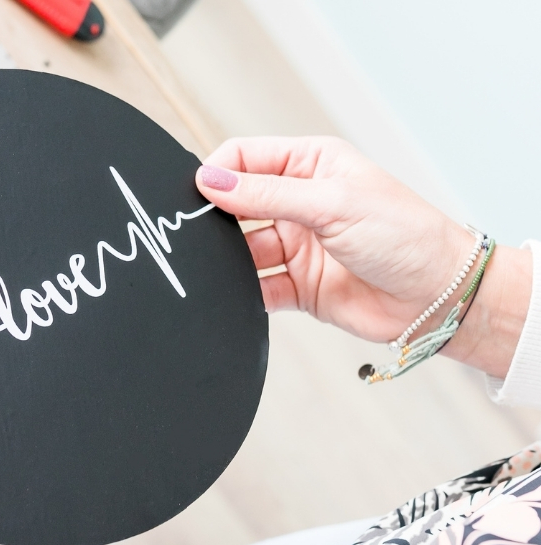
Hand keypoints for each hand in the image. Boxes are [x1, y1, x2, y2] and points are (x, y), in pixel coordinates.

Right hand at [196, 136, 530, 377]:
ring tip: (232, 266)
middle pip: (238, 206)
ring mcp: (297, 247)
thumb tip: (213, 181)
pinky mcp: (297, 287)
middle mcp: (300, 205)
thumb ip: (268, 194)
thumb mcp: (332, 202)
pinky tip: (242, 294)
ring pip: (243, 251)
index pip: (246, 158)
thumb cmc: (406, 235)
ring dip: (233, 260)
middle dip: (219, 219)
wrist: (437, 296)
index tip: (199, 193)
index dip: (218, 173)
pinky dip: (245, 293)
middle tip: (202, 234)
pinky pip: (258, 288)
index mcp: (311, 166)